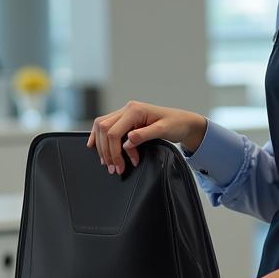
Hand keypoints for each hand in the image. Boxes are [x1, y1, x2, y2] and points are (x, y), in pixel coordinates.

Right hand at [87, 100, 206, 173]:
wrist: (183, 122)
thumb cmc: (176, 124)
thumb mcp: (163, 130)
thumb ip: (145, 135)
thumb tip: (128, 140)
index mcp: (135, 110)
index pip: (114, 132)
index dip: (114, 152)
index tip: (120, 166)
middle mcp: (127, 109)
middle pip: (104, 129)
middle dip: (106, 151)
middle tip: (114, 168)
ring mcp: (125, 113)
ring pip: (101, 127)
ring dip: (102, 146)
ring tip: (108, 163)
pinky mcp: (125, 119)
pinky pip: (105, 125)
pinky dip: (99, 137)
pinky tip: (95, 146)